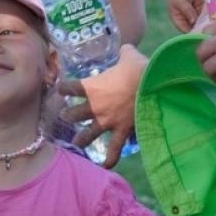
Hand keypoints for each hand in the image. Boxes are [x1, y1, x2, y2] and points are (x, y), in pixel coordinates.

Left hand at [58, 45, 147, 167]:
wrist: (155, 87)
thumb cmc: (139, 69)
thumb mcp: (129, 56)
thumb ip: (124, 53)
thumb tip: (126, 48)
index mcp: (92, 87)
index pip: (70, 88)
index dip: (64, 88)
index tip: (60, 89)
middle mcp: (96, 106)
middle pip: (75, 114)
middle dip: (69, 116)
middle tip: (65, 117)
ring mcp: (108, 121)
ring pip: (89, 134)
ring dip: (81, 139)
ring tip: (76, 143)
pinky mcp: (122, 131)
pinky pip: (113, 149)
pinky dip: (110, 159)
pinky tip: (106, 166)